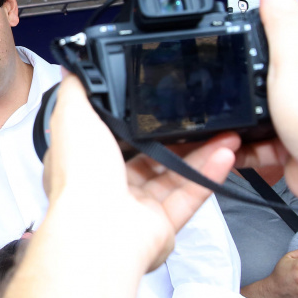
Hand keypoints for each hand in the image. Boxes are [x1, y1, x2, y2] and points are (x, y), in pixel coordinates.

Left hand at [43, 73, 236, 272]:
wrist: (101, 230)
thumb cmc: (80, 177)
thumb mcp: (72, 117)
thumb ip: (77, 91)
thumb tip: (75, 67)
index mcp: (83, 161)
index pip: (109, 134)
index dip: (134, 118)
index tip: (159, 100)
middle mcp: (106, 185)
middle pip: (147, 155)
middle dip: (177, 136)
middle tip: (202, 116)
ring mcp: (133, 207)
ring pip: (173, 175)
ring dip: (200, 153)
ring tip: (225, 132)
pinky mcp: (158, 225)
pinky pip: (188, 196)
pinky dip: (207, 176)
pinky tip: (224, 154)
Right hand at [237, 0, 297, 218]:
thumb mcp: (293, 59)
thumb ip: (280, 20)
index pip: (284, 18)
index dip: (257, 19)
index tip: (233, 26)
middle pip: (260, 62)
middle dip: (237, 75)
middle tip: (221, 78)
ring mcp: (294, 107)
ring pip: (252, 103)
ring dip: (234, 114)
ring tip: (222, 118)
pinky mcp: (284, 138)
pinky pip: (251, 138)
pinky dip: (239, 145)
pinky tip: (231, 146)